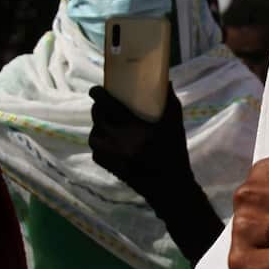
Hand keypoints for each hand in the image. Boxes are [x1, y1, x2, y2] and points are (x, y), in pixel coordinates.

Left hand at [89, 85, 192, 204]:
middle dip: (97, 109)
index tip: (95, 89)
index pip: (108, 106)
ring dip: (97, 127)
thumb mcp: (175, 125)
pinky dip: (99, 144)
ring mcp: (112, 156)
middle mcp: (118, 142)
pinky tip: (108, 141)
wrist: (170, 186)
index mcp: (134, 129)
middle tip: (103, 105)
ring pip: (93, 136)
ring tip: (105, 124)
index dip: (98, 95)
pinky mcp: (111, 167)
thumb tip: (165, 82)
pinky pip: (96, 152)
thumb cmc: (174, 153)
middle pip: (98, 119)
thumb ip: (170, 102)